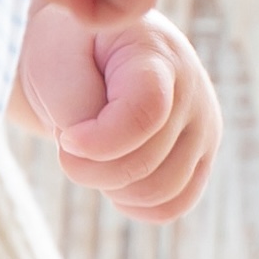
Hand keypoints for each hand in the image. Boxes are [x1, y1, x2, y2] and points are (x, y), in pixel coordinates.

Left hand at [13, 5, 220, 223]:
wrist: (92, 53)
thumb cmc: (71, 53)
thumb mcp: (56, 61)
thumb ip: (72, 107)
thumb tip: (90, 155)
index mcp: (157, 54)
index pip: (145, 114)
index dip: (100, 142)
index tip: (65, 139)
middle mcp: (192, 91)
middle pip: (146, 162)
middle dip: (90, 166)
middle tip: (66, 140)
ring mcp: (202, 127)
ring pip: (160, 191)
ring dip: (110, 186)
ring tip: (90, 155)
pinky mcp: (201, 157)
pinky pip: (174, 205)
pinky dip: (135, 205)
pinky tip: (111, 180)